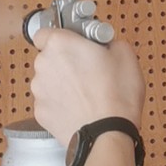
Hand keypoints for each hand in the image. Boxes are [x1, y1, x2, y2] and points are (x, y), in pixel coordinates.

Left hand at [30, 25, 144, 149]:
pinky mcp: (41, 112)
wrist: (107, 134)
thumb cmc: (116, 95)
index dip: (62, 36)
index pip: (46, 31)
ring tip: (88, 92)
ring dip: (64, 82)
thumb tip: (106, 44)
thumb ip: (109, 41)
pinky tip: (81, 107)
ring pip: (49, 80)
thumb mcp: (125, 54)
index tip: (75, 41)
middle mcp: (44, 65)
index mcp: (60, 44)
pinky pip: (51, 101)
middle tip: (89, 68)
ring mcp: (40, 90)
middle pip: (49, 56)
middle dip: (66, 60)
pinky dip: (62, 102)